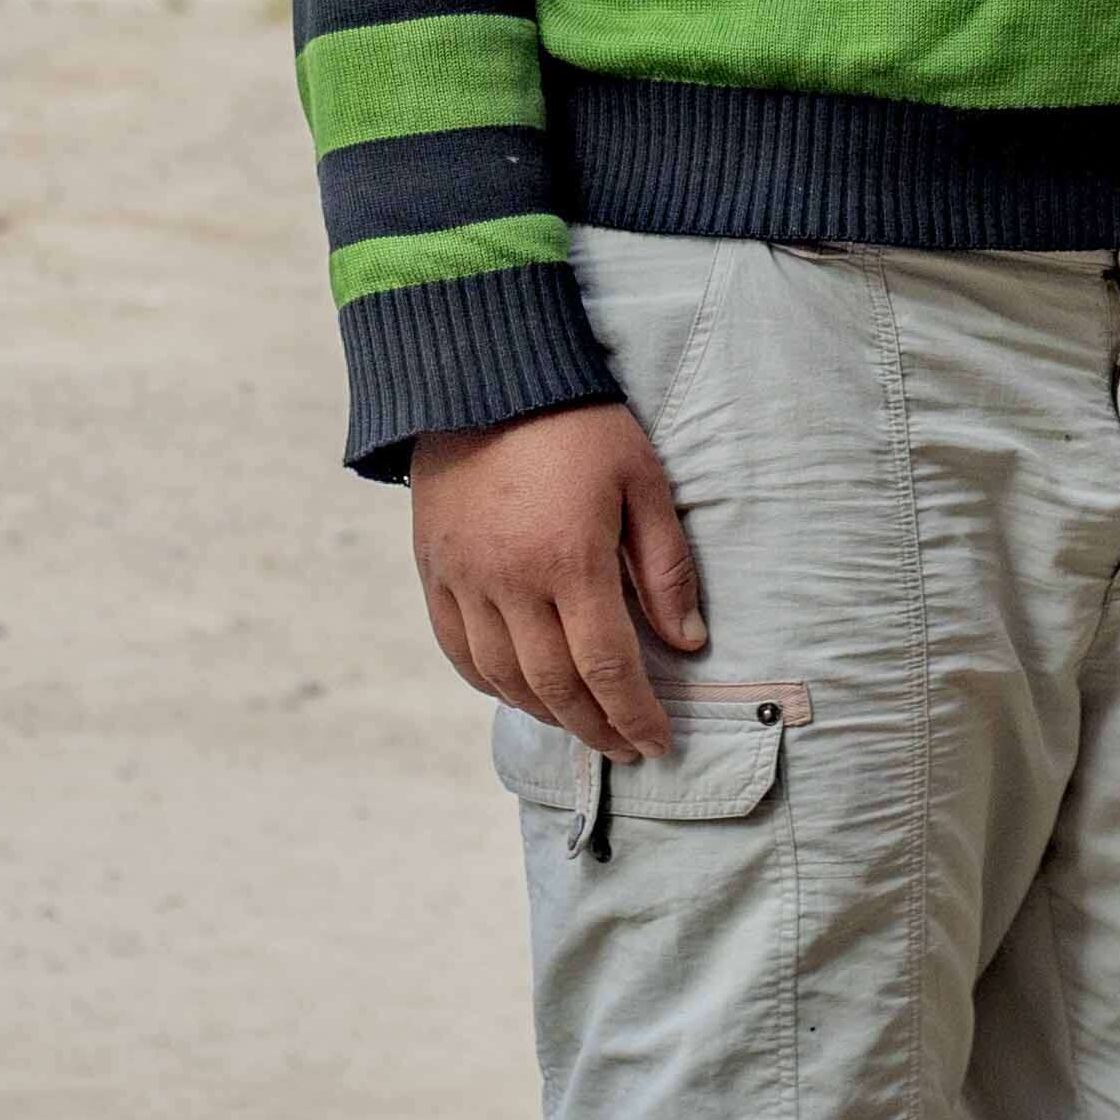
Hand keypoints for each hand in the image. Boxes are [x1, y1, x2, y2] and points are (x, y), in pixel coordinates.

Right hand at [405, 403, 704, 757]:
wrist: (483, 372)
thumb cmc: (577, 422)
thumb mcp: (642, 479)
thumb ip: (665, 566)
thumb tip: (686, 643)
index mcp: (570, 559)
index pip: (607, 667)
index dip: (635, 714)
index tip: (657, 741)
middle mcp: (511, 581)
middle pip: (555, 687)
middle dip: (596, 727)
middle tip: (625, 746)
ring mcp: (465, 578)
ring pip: (503, 678)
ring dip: (545, 713)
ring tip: (580, 722)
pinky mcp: (433, 568)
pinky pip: (457, 649)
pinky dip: (489, 683)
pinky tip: (518, 691)